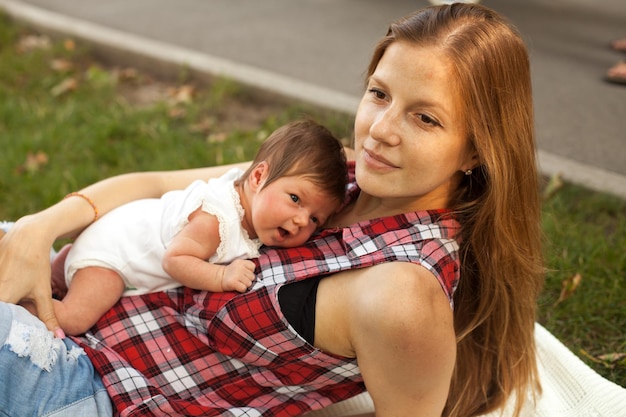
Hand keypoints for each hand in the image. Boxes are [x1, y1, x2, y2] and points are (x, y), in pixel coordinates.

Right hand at [0, 217, 63, 336]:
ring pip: (0, 302)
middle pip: (1, 312)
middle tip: (15, 331)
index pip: (2, 321)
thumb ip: (48, 316)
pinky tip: (10, 297)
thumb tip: (58, 337)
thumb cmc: (36, 264)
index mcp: (2, 297)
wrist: (27, 237)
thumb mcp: (43, 292)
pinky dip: (3, 297)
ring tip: (17, 306)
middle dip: (8, 319)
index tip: (11, 340)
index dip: (7, 330)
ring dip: (5, 307)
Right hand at [220, 259, 255, 292]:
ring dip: (245, 285)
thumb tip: (257, 277)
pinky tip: (237, 286)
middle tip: (241, 279)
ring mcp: (236, 275)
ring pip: (249, 283)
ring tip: (239, 282)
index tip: (244, 272)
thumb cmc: (233, 272)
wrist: (220, 277)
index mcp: (241, 262)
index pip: (253, 267)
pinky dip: (242, 289)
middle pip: (252, 277)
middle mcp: (239, 268)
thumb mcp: (239, 265)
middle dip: (248, 279)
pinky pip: (244, 288)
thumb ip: (248, 267)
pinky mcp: (233, 283)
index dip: (250, 271)